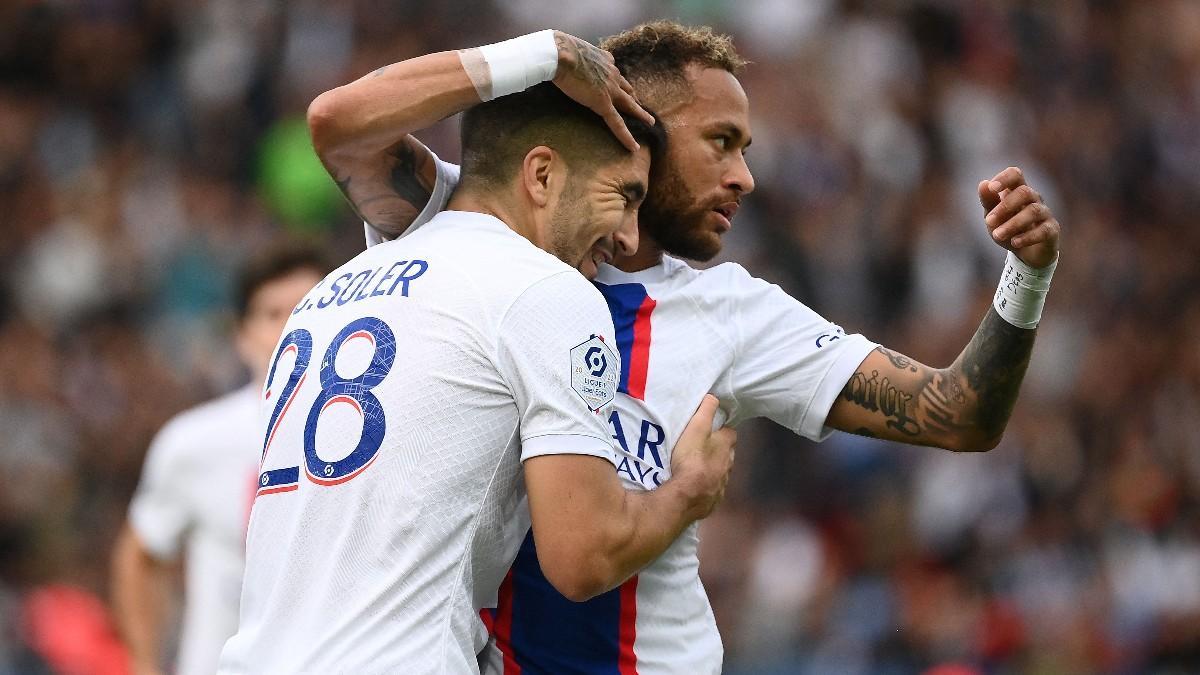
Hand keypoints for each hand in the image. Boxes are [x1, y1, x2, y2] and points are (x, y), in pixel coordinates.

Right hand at [552, 31, 654, 152]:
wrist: (561, 54)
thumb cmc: (561, 51)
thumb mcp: (576, 50)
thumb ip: (580, 56)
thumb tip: (572, 60)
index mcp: (605, 61)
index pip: (616, 74)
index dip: (620, 82)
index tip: (623, 87)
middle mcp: (612, 74)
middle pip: (628, 89)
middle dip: (636, 99)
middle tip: (644, 107)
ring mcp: (610, 89)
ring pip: (630, 104)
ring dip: (640, 113)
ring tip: (649, 122)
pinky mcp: (604, 103)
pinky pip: (618, 123)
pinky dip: (626, 136)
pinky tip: (633, 147)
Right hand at [670, 394, 735, 520]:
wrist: (687, 496)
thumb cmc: (691, 459)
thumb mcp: (696, 428)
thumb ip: (706, 410)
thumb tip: (714, 397)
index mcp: (727, 446)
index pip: (731, 432)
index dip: (722, 429)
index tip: (711, 428)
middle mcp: (729, 464)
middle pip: (727, 453)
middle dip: (718, 450)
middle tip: (701, 447)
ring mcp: (723, 484)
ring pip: (721, 472)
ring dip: (713, 468)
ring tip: (697, 467)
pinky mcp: (715, 499)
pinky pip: (713, 490)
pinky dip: (708, 486)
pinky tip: (697, 487)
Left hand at [978, 166, 1061, 268]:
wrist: (1025, 253)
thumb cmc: (1007, 228)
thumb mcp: (992, 216)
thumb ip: (988, 201)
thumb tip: (983, 183)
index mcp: (1017, 191)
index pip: (1015, 175)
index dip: (1005, 178)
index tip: (992, 187)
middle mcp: (1034, 198)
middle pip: (1024, 192)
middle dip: (1005, 206)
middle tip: (989, 221)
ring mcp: (1045, 213)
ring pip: (1033, 211)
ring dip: (1012, 224)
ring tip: (997, 236)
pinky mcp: (1052, 230)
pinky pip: (1043, 230)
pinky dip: (1027, 237)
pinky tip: (1014, 243)